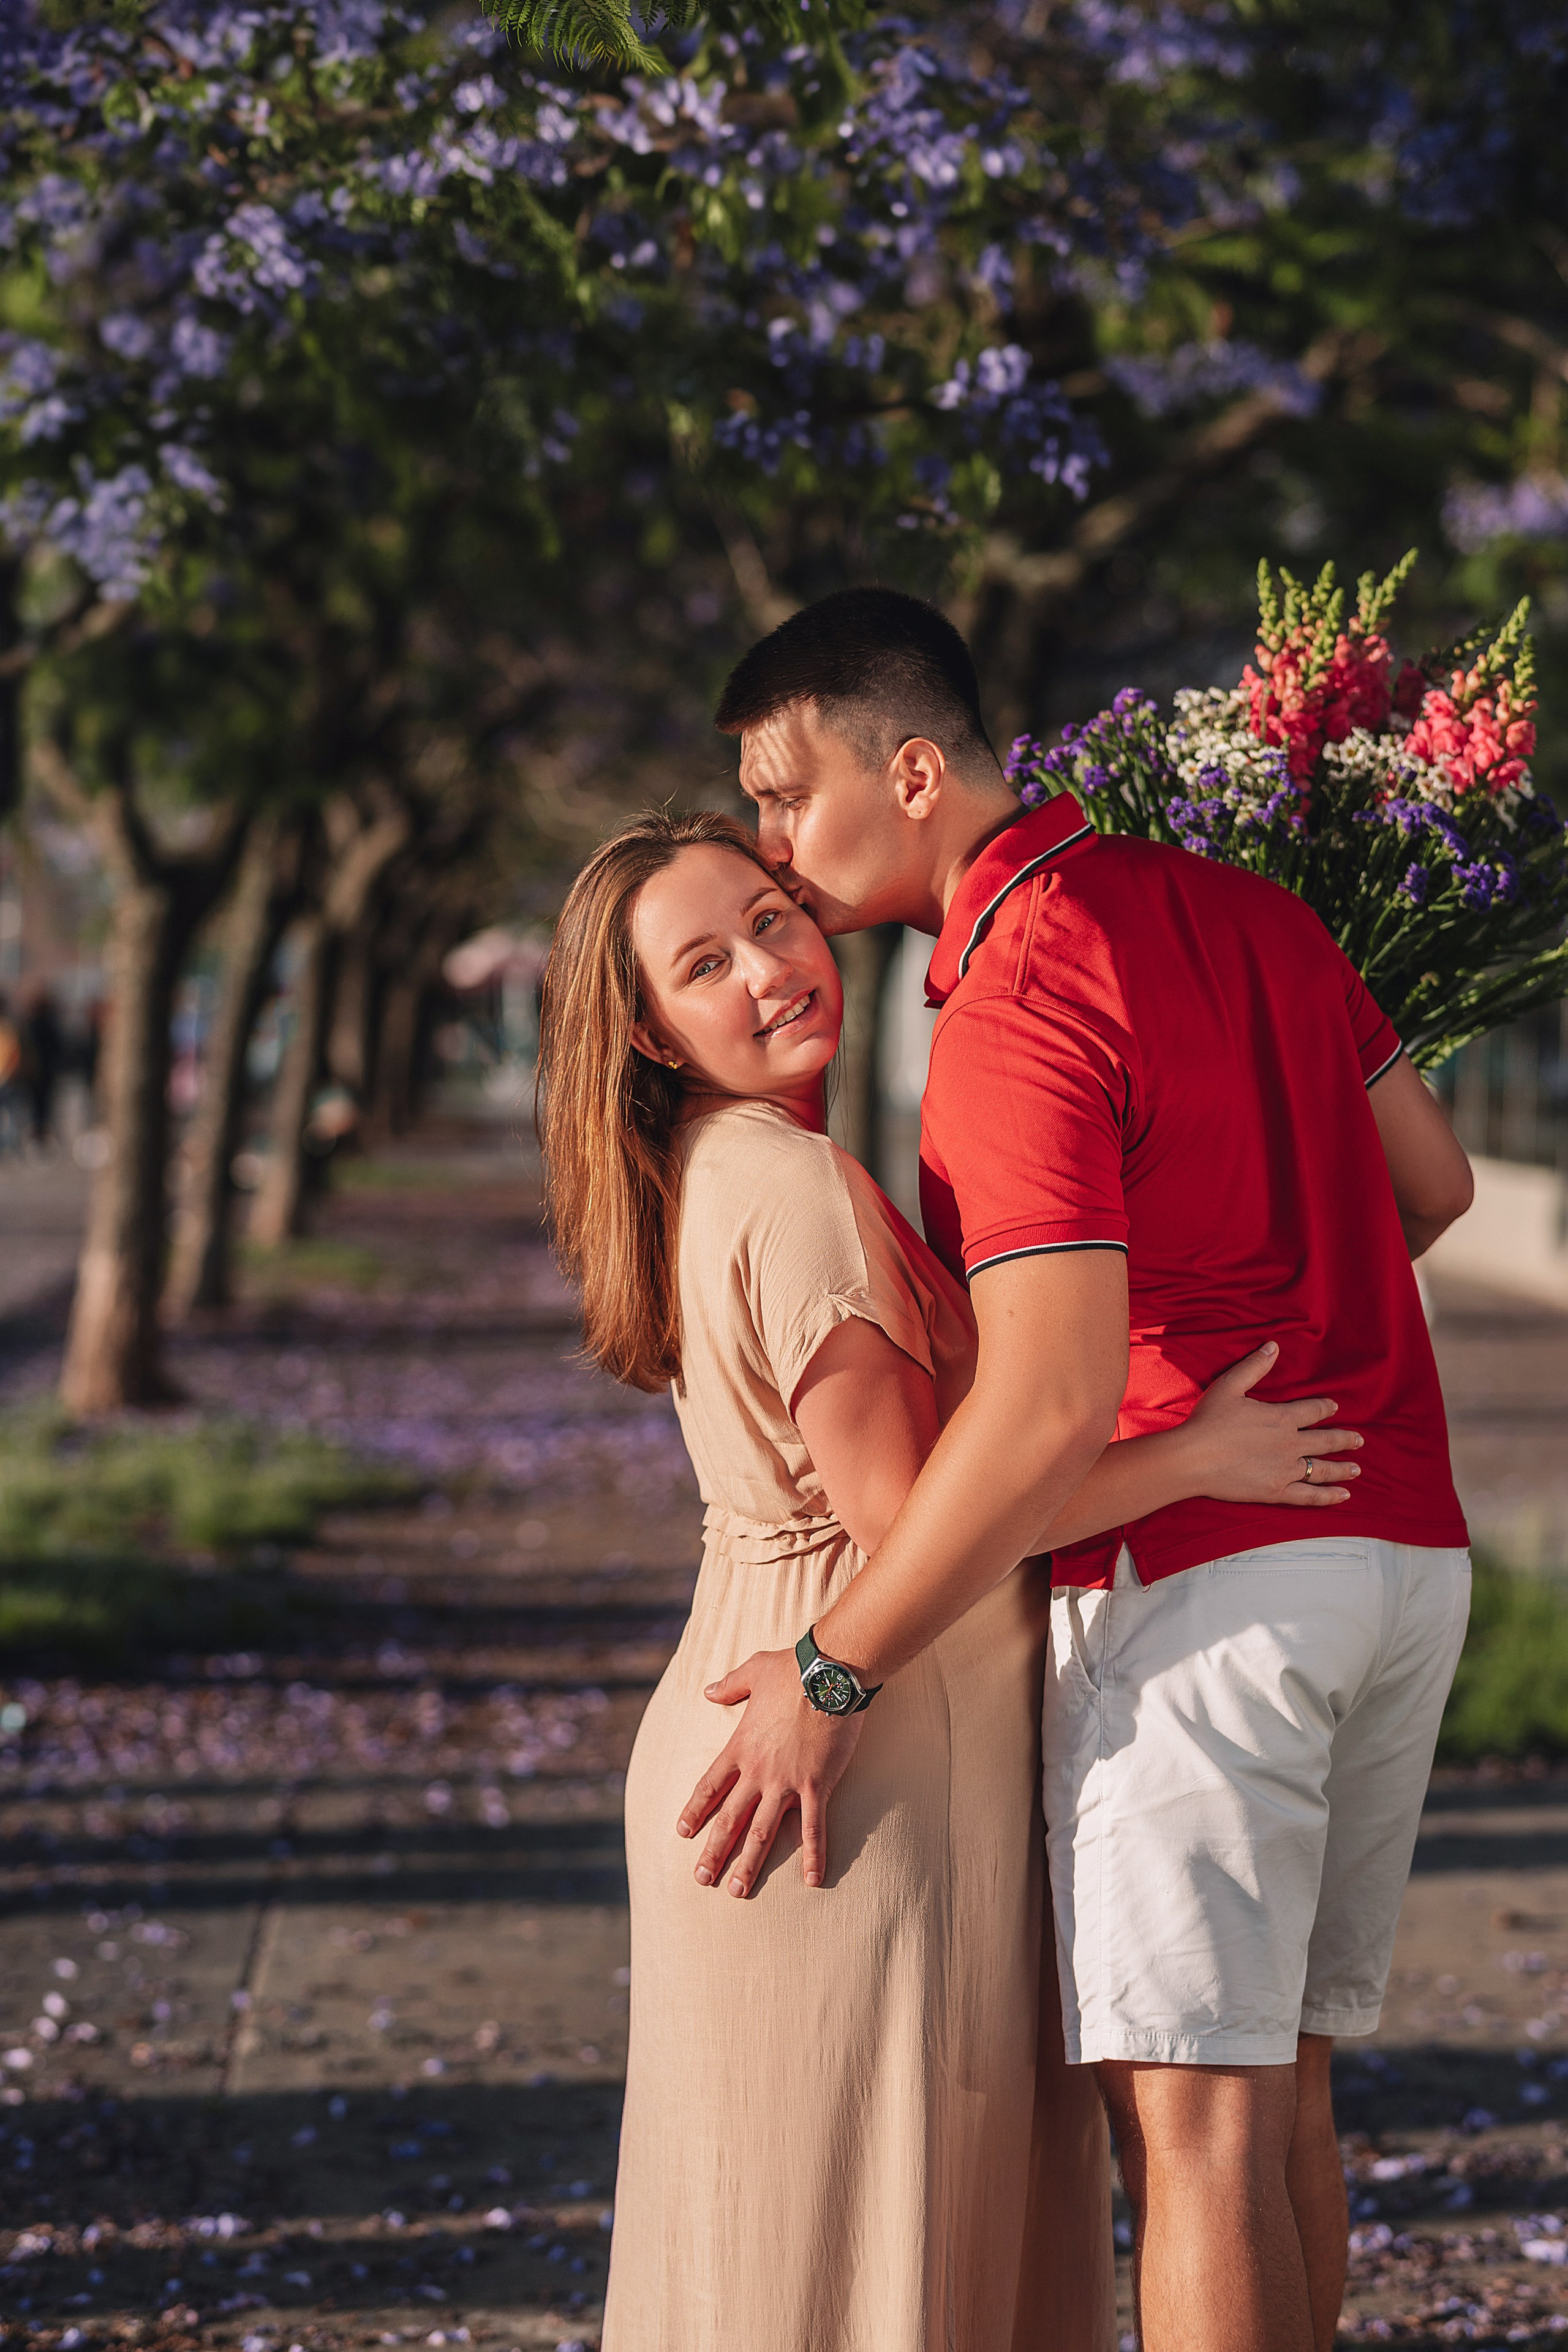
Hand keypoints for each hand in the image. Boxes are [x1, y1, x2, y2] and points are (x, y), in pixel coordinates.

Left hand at [675, 1647, 865, 1896]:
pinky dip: (813, 1855)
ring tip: (737, 1892)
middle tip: (701, 1878)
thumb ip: (729, 1686)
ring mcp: (786, 1782)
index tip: (683, 1832)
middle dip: (714, 1851)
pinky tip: (812, 1880)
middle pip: (729, 1818)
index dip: (695, 1811)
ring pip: (762, 1831)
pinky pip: (813, 1828)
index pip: (710, 1786)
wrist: (830, 1673)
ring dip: (749, 1863)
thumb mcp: (753, 1671)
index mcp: (740, 1747)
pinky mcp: (816, 1786)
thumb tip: (707, 1691)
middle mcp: (758, 1771)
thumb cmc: (792, 1669)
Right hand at [1182, 1341, 1362, 1505]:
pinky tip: (1343, 1496)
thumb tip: (1274, 1346)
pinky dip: (1328, 1496)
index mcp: (1281, 1418)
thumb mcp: (1229, 1386)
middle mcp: (1290, 1444)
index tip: (1335, 1407)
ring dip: (1343, 1468)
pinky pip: (1309, 1496)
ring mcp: (1286, 1470)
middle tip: (1359, 1440)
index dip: (1325, 1407)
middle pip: (1325, 1441)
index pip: (1312, 1411)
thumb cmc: (1208, 1421)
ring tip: (1357, 1470)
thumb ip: (1254, 1367)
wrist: (1193, 1459)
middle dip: (1344, 1439)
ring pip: (1323, 1469)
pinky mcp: (1276, 1491)